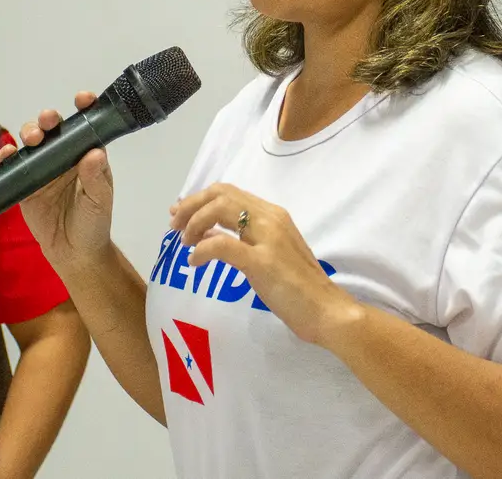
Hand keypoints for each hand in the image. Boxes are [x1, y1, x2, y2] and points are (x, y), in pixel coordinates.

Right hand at [8, 92, 115, 272]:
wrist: (73, 252)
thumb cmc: (93, 223)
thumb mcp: (100, 201)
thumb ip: (96, 178)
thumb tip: (93, 153)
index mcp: (86, 155)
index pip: (86, 126)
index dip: (84, 108)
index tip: (82, 98)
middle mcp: (65, 156)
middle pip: (54, 129)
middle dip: (48, 119)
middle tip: (47, 121)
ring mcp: (43, 168)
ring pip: (33, 141)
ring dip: (29, 132)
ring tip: (31, 138)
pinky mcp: (25, 183)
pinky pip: (15, 164)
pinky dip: (9, 155)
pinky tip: (8, 152)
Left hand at [171, 183, 360, 345]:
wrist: (327, 309)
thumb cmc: (300, 287)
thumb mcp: (270, 253)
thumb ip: (245, 239)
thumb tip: (211, 232)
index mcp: (274, 214)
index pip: (229, 191)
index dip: (199, 198)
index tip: (180, 213)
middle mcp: (271, 218)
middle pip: (221, 195)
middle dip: (191, 206)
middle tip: (175, 226)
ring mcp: (268, 238)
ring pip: (220, 210)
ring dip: (194, 224)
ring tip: (185, 243)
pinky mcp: (262, 262)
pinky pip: (221, 245)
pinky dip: (201, 250)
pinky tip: (195, 262)